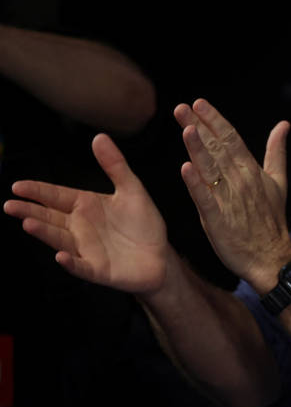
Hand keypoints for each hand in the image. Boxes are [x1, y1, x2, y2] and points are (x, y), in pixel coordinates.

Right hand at [3, 134, 169, 292]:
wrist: (160, 256)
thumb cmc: (143, 223)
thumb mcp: (132, 189)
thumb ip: (115, 165)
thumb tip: (99, 136)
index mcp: (86, 206)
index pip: (56, 196)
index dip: (38, 191)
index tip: (18, 186)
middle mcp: (80, 227)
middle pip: (50, 217)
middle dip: (30, 211)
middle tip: (9, 205)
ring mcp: (86, 249)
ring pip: (60, 240)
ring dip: (44, 233)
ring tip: (28, 223)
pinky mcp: (97, 269)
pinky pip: (81, 266)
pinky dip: (70, 262)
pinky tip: (61, 256)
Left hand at [173, 99, 290, 291]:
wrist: (272, 257)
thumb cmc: (271, 219)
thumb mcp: (278, 181)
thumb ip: (277, 151)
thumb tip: (284, 124)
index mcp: (252, 171)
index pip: (231, 139)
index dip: (215, 120)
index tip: (199, 103)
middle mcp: (240, 181)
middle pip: (217, 149)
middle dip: (200, 127)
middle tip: (182, 107)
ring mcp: (229, 201)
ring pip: (211, 169)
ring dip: (198, 148)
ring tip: (185, 128)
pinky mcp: (219, 221)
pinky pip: (206, 200)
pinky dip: (197, 184)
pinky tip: (186, 168)